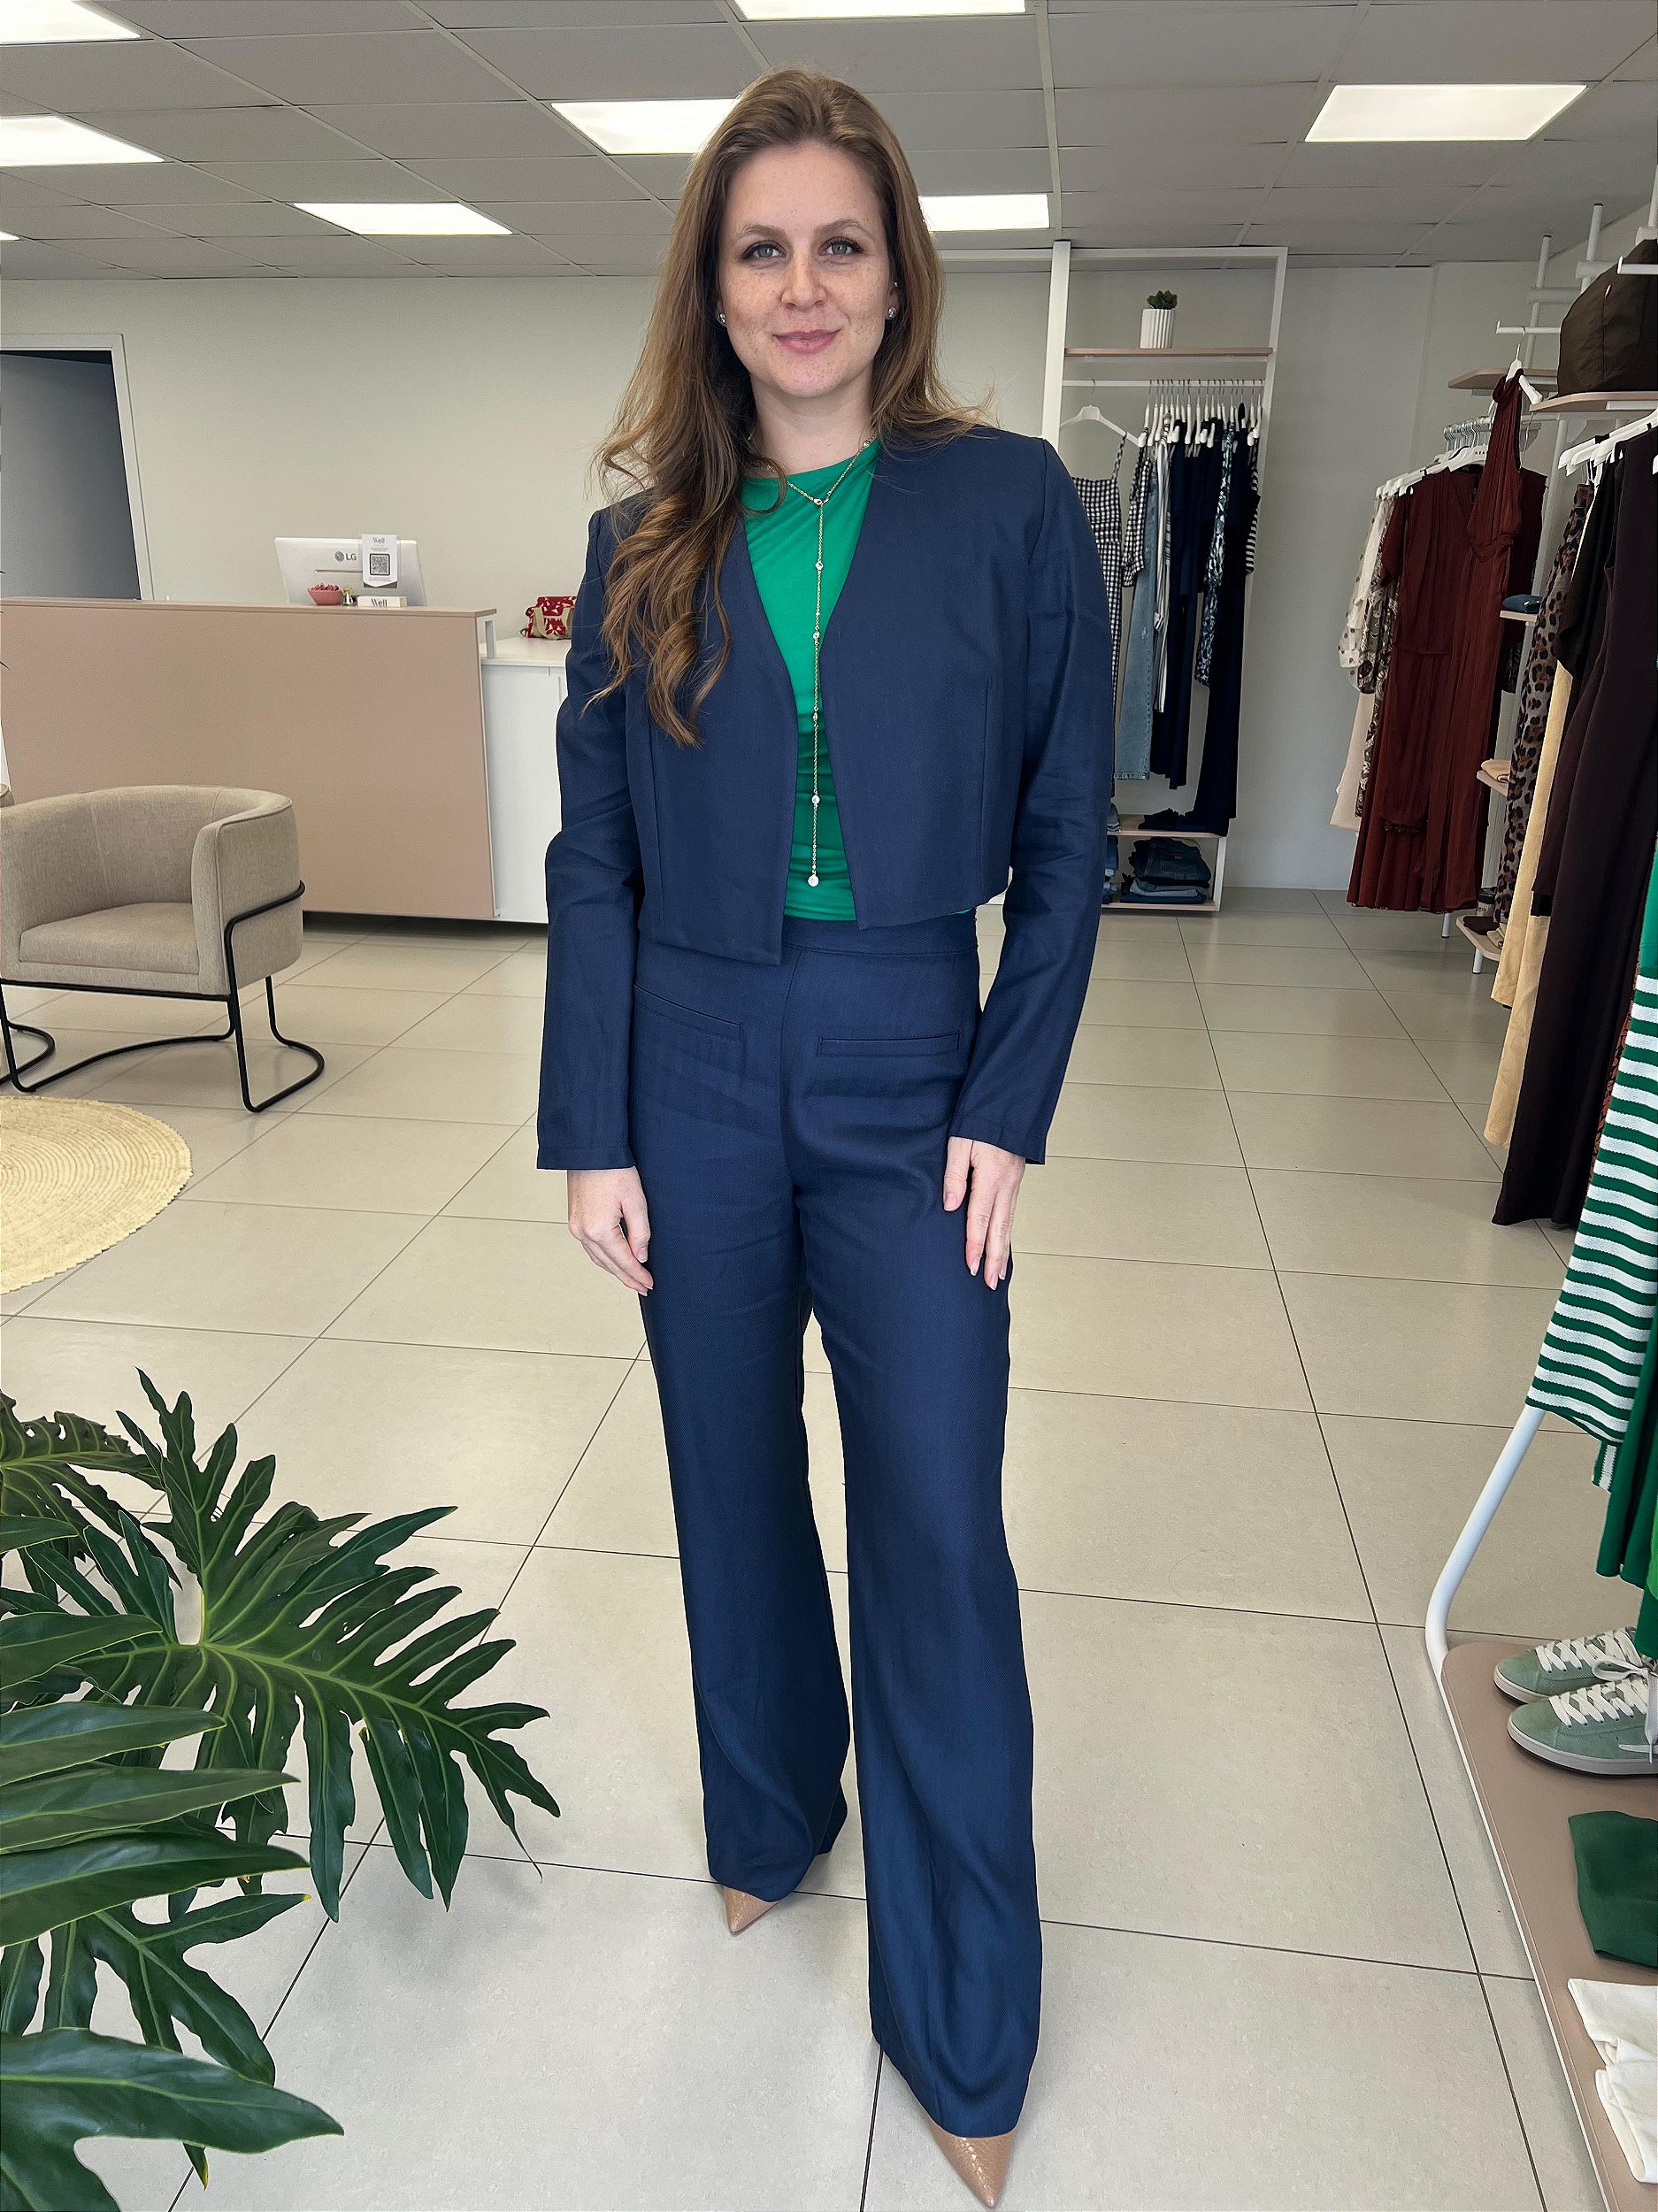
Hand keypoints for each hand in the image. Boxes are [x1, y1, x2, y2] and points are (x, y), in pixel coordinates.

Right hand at [567, 1166, 653, 1292]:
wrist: (590, 1150)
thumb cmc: (613, 1170)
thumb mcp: (635, 1201)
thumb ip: (640, 1233)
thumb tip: (640, 1256)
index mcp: (599, 1230)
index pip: (623, 1260)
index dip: (637, 1274)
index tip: (649, 1284)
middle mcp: (583, 1232)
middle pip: (608, 1264)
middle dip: (627, 1277)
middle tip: (643, 1287)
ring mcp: (575, 1227)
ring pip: (597, 1257)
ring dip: (614, 1269)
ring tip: (631, 1278)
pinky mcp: (574, 1220)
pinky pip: (590, 1247)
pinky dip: (603, 1257)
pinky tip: (613, 1260)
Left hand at [941, 1135, 1022, 1289]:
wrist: (1008, 1106)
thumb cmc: (980, 1122)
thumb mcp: (960, 1143)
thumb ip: (954, 1175)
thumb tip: (950, 1205)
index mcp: (990, 1178)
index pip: (980, 1219)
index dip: (974, 1245)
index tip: (970, 1266)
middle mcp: (1006, 1186)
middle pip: (999, 1229)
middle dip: (993, 1258)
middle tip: (989, 1283)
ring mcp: (1014, 1185)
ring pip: (1008, 1224)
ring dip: (1002, 1251)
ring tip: (998, 1274)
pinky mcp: (1015, 1182)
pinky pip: (1012, 1214)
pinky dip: (1007, 1233)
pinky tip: (1002, 1244)